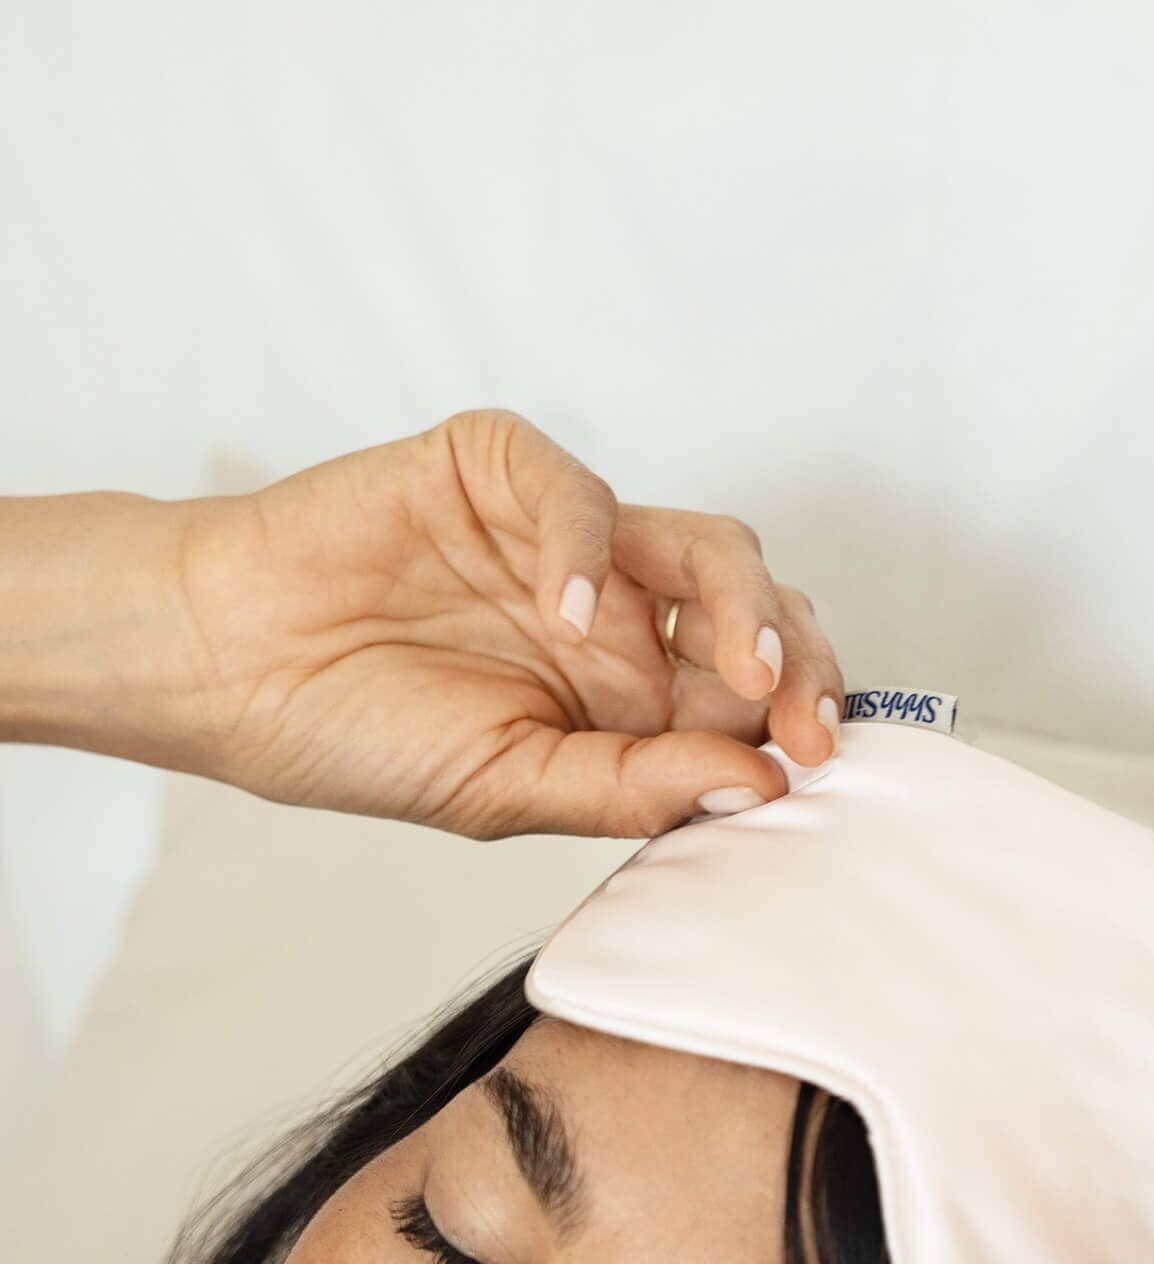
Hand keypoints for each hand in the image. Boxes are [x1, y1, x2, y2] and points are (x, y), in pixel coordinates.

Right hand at [168, 408, 843, 838]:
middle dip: (797, 661)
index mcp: (630, 699)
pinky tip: (564, 611)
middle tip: (800, 718)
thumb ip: (632, 789)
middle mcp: (617, 616)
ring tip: (742, 666)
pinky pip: (579, 491)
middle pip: (754, 612)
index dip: (795, 714)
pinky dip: (585, 544)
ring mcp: (567, 541)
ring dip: (741, 602)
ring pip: (701, 544)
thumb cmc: (359, 736)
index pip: (752, 692)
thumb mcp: (511, 790)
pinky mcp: (502, 473)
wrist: (231, 675)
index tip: (812, 759)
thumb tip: (756, 785)